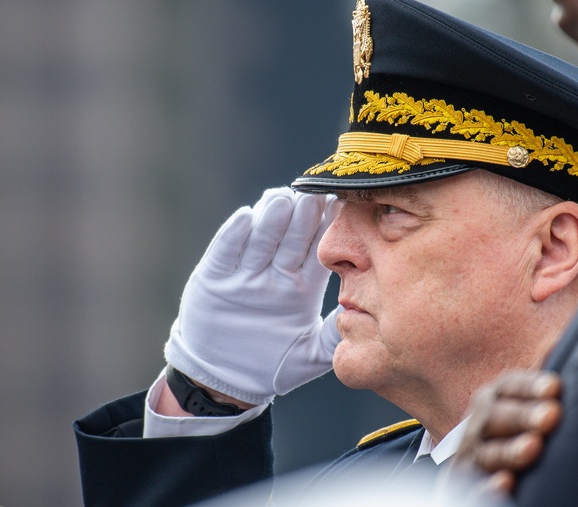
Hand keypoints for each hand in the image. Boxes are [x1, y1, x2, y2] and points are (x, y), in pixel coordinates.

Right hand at [164, 188, 339, 404]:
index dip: (329, 229)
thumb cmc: (273, 367)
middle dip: (303, 216)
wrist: (226, 382)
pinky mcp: (213, 278)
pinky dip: (234, 234)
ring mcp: (244, 274)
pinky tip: (246, 216)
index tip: (342, 206)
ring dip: (271, 218)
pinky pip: (225, 252)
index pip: (319, 250)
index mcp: (302, 285)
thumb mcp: (311, 354)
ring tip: (283, 198)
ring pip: (260, 239)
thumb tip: (364, 315)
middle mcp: (275, 273)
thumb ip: (334, 334)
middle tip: (313, 195)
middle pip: (291, 238)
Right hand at [456, 370, 562, 494]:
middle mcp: (480, 421)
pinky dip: (486, 486)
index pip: (511, 386)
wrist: (477, 457)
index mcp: (495, 395)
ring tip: (533, 448)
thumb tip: (564, 343)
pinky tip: (505, 484)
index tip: (554, 387)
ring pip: (488, 451)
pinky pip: (472, 486)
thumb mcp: (525, 399)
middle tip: (551, 416)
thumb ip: (542, 381)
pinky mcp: (465, 482)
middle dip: (524, 415)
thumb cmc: (515, 424)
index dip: (530, 386)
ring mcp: (471, 452)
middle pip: (499, 416)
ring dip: (509, 449)